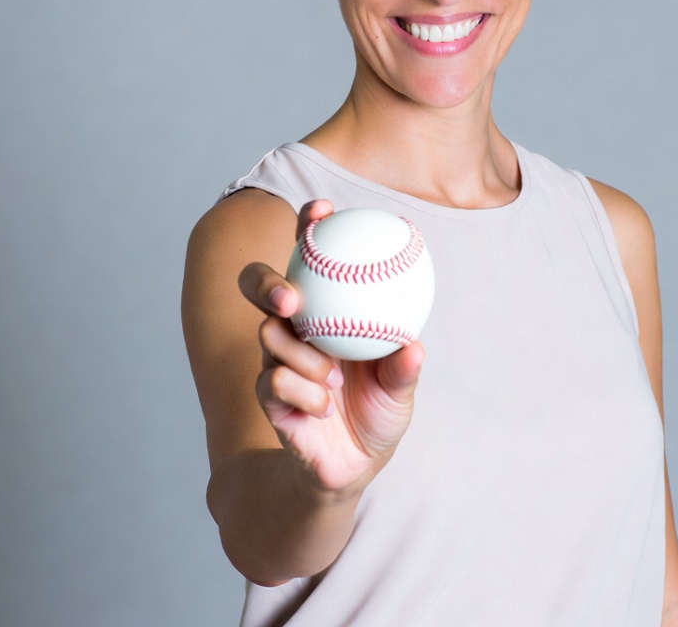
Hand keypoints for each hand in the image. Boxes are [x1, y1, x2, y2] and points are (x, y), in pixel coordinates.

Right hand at [238, 200, 424, 495]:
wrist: (351, 468)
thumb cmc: (378, 413)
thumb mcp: (400, 389)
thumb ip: (403, 368)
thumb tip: (414, 347)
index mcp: (328, 311)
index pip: (311, 259)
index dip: (308, 227)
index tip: (320, 209)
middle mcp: (297, 329)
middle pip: (263, 287)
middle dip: (268, 281)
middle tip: (291, 296)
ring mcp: (278, 360)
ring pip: (269, 336)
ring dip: (301, 355)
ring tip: (329, 375)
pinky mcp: (269, 396)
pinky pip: (274, 384)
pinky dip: (303, 394)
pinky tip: (323, 407)